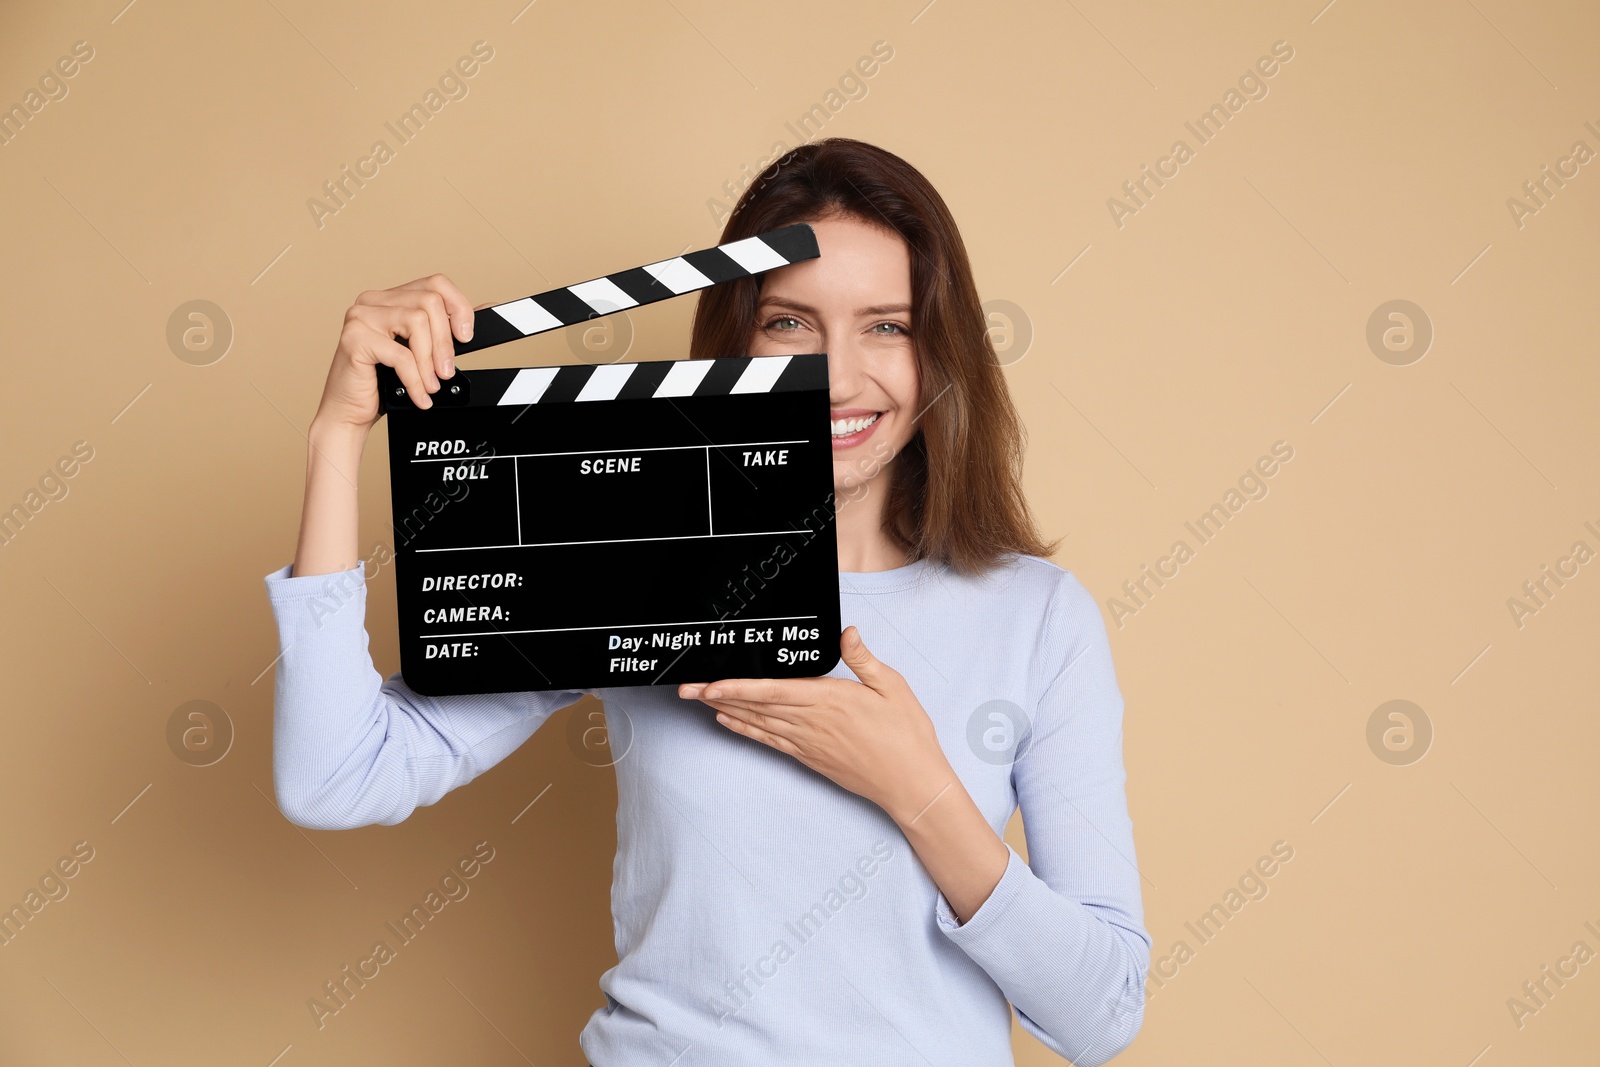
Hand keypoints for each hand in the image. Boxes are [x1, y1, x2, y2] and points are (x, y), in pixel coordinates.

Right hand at [314, 274, 485, 430]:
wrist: (349, 411)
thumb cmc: (383, 382)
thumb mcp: (422, 352)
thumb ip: (447, 330)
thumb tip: (487, 308)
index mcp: (390, 298)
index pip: (436, 284)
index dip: (458, 307)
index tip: (466, 336)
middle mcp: (373, 300)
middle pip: (429, 302)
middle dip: (445, 342)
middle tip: (446, 371)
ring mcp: (360, 316)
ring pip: (417, 321)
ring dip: (430, 361)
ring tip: (431, 384)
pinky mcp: (354, 338)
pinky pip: (400, 354)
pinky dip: (415, 379)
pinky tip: (419, 395)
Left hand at [678, 627, 951, 819]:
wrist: (910, 783)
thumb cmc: (905, 734)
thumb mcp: (892, 687)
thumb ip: (863, 659)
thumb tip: (846, 633)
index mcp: (829, 699)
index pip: (773, 690)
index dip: (737, 687)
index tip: (710, 683)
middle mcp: (812, 722)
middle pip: (756, 705)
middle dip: (718, 696)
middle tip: (686, 689)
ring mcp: (808, 742)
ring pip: (758, 722)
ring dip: (726, 710)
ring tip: (699, 701)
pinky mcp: (810, 757)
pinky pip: (770, 741)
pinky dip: (747, 731)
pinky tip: (729, 723)